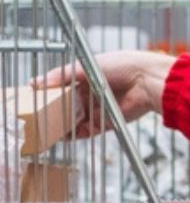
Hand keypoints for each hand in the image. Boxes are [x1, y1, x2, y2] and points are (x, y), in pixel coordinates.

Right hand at [37, 50, 175, 136]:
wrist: (146, 81)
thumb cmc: (121, 66)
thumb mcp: (84, 66)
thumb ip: (59, 76)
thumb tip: (34, 83)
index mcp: (84, 77)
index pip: (60, 87)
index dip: (47, 93)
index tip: (31, 99)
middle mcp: (89, 93)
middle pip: (65, 106)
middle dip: (51, 112)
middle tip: (33, 117)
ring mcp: (96, 109)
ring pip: (73, 120)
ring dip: (60, 126)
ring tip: (43, 130)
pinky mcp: (104, 123)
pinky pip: (85, 131)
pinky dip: (74, 135)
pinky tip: (61, 137)